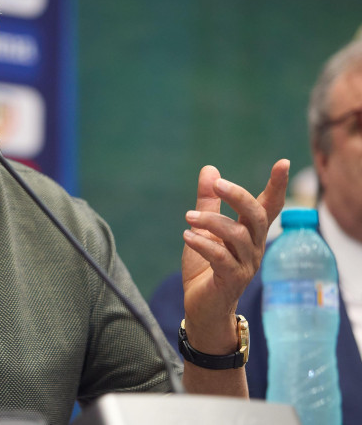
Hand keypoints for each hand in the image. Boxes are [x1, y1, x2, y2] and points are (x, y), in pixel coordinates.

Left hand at [181, 159, 288, 351]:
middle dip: (239, 197)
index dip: (277, 186)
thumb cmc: (205, 268)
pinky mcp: (231, 280)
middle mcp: (253, 248)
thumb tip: (210, 170)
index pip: (270, 206)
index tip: (283, 163)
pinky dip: (203, 243)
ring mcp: (245, 265)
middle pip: (257, 216)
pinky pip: (221, 257)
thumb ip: (207, 202)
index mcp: (249, 233)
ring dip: (211, 221)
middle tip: (217, 185)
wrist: (202, 308)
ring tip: (188, 217)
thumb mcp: (203, 230)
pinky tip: (188, 236)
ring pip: (237, 235)